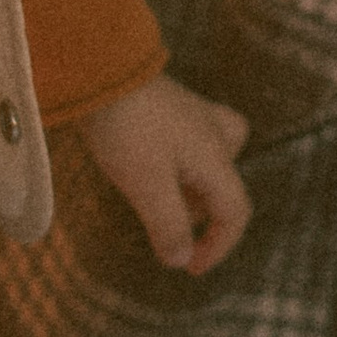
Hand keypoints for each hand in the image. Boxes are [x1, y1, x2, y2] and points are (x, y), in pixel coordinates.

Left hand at [79, 72, 251, 274]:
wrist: (101, 68)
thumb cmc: (128, 128)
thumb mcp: (147, 185)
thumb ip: (169, 225)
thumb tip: (180, 260)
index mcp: (216, 157)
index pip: (235, 212)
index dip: (219, 246)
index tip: (190, 268)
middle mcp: (213, 134)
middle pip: (227, 183)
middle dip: (204, 212)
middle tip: (168, 223)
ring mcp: (192, 115)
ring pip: (211, 159)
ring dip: (190, 186)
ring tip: (154, 194)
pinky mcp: (169, 104)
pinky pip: (187, 141)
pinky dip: (174, 162)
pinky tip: (142, 162)